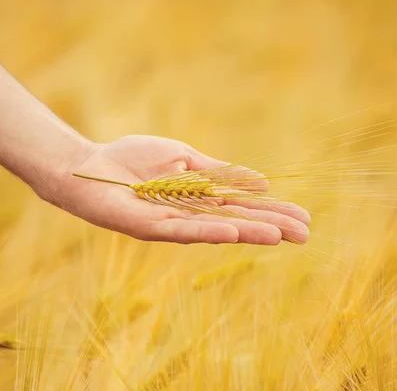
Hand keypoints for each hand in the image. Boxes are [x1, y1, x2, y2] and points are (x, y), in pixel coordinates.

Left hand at [44, 135, 310, 244]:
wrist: (91, 166)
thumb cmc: (133, 160)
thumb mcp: (184, 160)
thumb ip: (218, 172)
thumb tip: (261, 182)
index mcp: (200, 198)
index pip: (244, 206)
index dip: (273, 212)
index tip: (304, 219)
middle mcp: (191, 215)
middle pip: (237, 221)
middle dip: (270, 227)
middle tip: (305, 236)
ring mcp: (171, 223)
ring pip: (215, 229)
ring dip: (247, 232)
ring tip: (278, 236)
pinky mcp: (148, 227)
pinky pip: (181, 230)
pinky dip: (207, 230)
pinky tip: (231, 231)